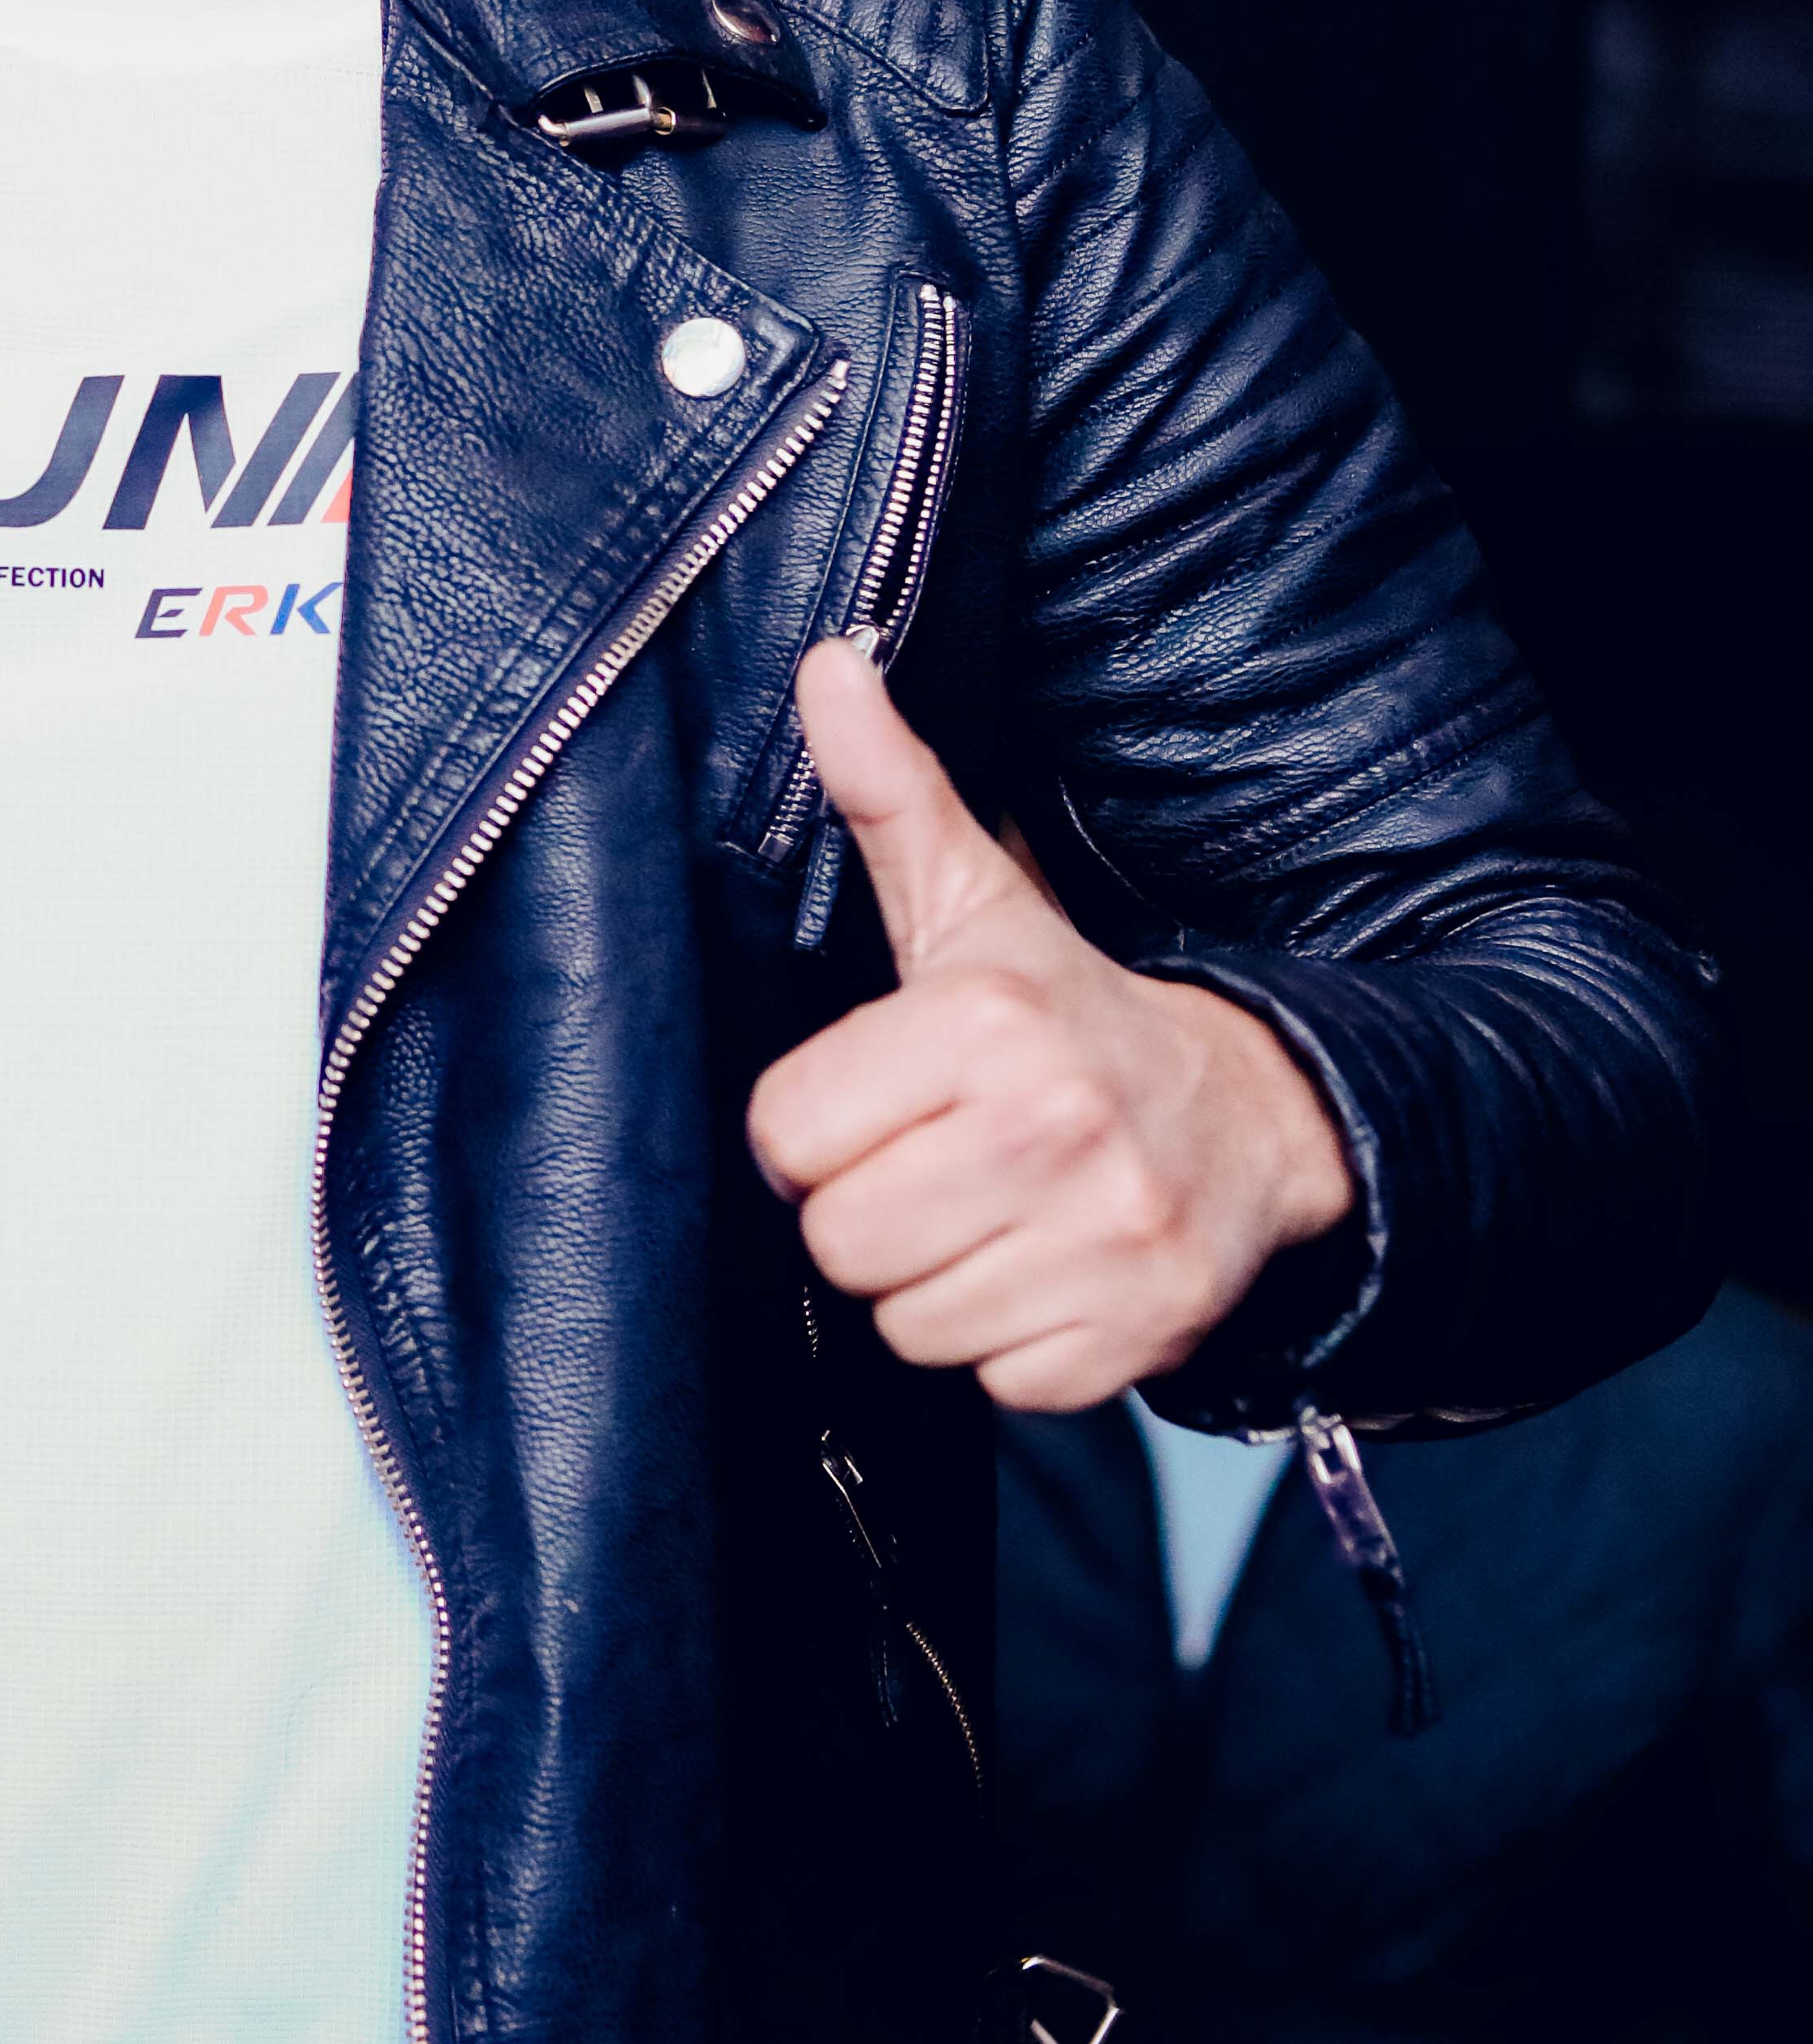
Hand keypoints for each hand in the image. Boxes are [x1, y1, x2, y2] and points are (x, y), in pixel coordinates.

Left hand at [745, 643, 1352, 1416]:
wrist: (1255, 1114)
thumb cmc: (1068, 1015)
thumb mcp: (974, 902)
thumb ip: (887, 792)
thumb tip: (823, 662)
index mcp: (987, 1022)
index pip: (788, 1134)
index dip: (814, 1128)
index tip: (874, 1102)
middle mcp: (1053, 1128)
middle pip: (841, 1239)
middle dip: (868, 1209)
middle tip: (930, 1162)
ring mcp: (1106, 1241)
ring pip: (908, 1321)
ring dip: (932, 1281)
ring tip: (988, 1211)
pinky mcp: (1136, 1339)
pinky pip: (993, 1381)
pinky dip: (1006, 1340)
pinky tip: (1042, 1266)